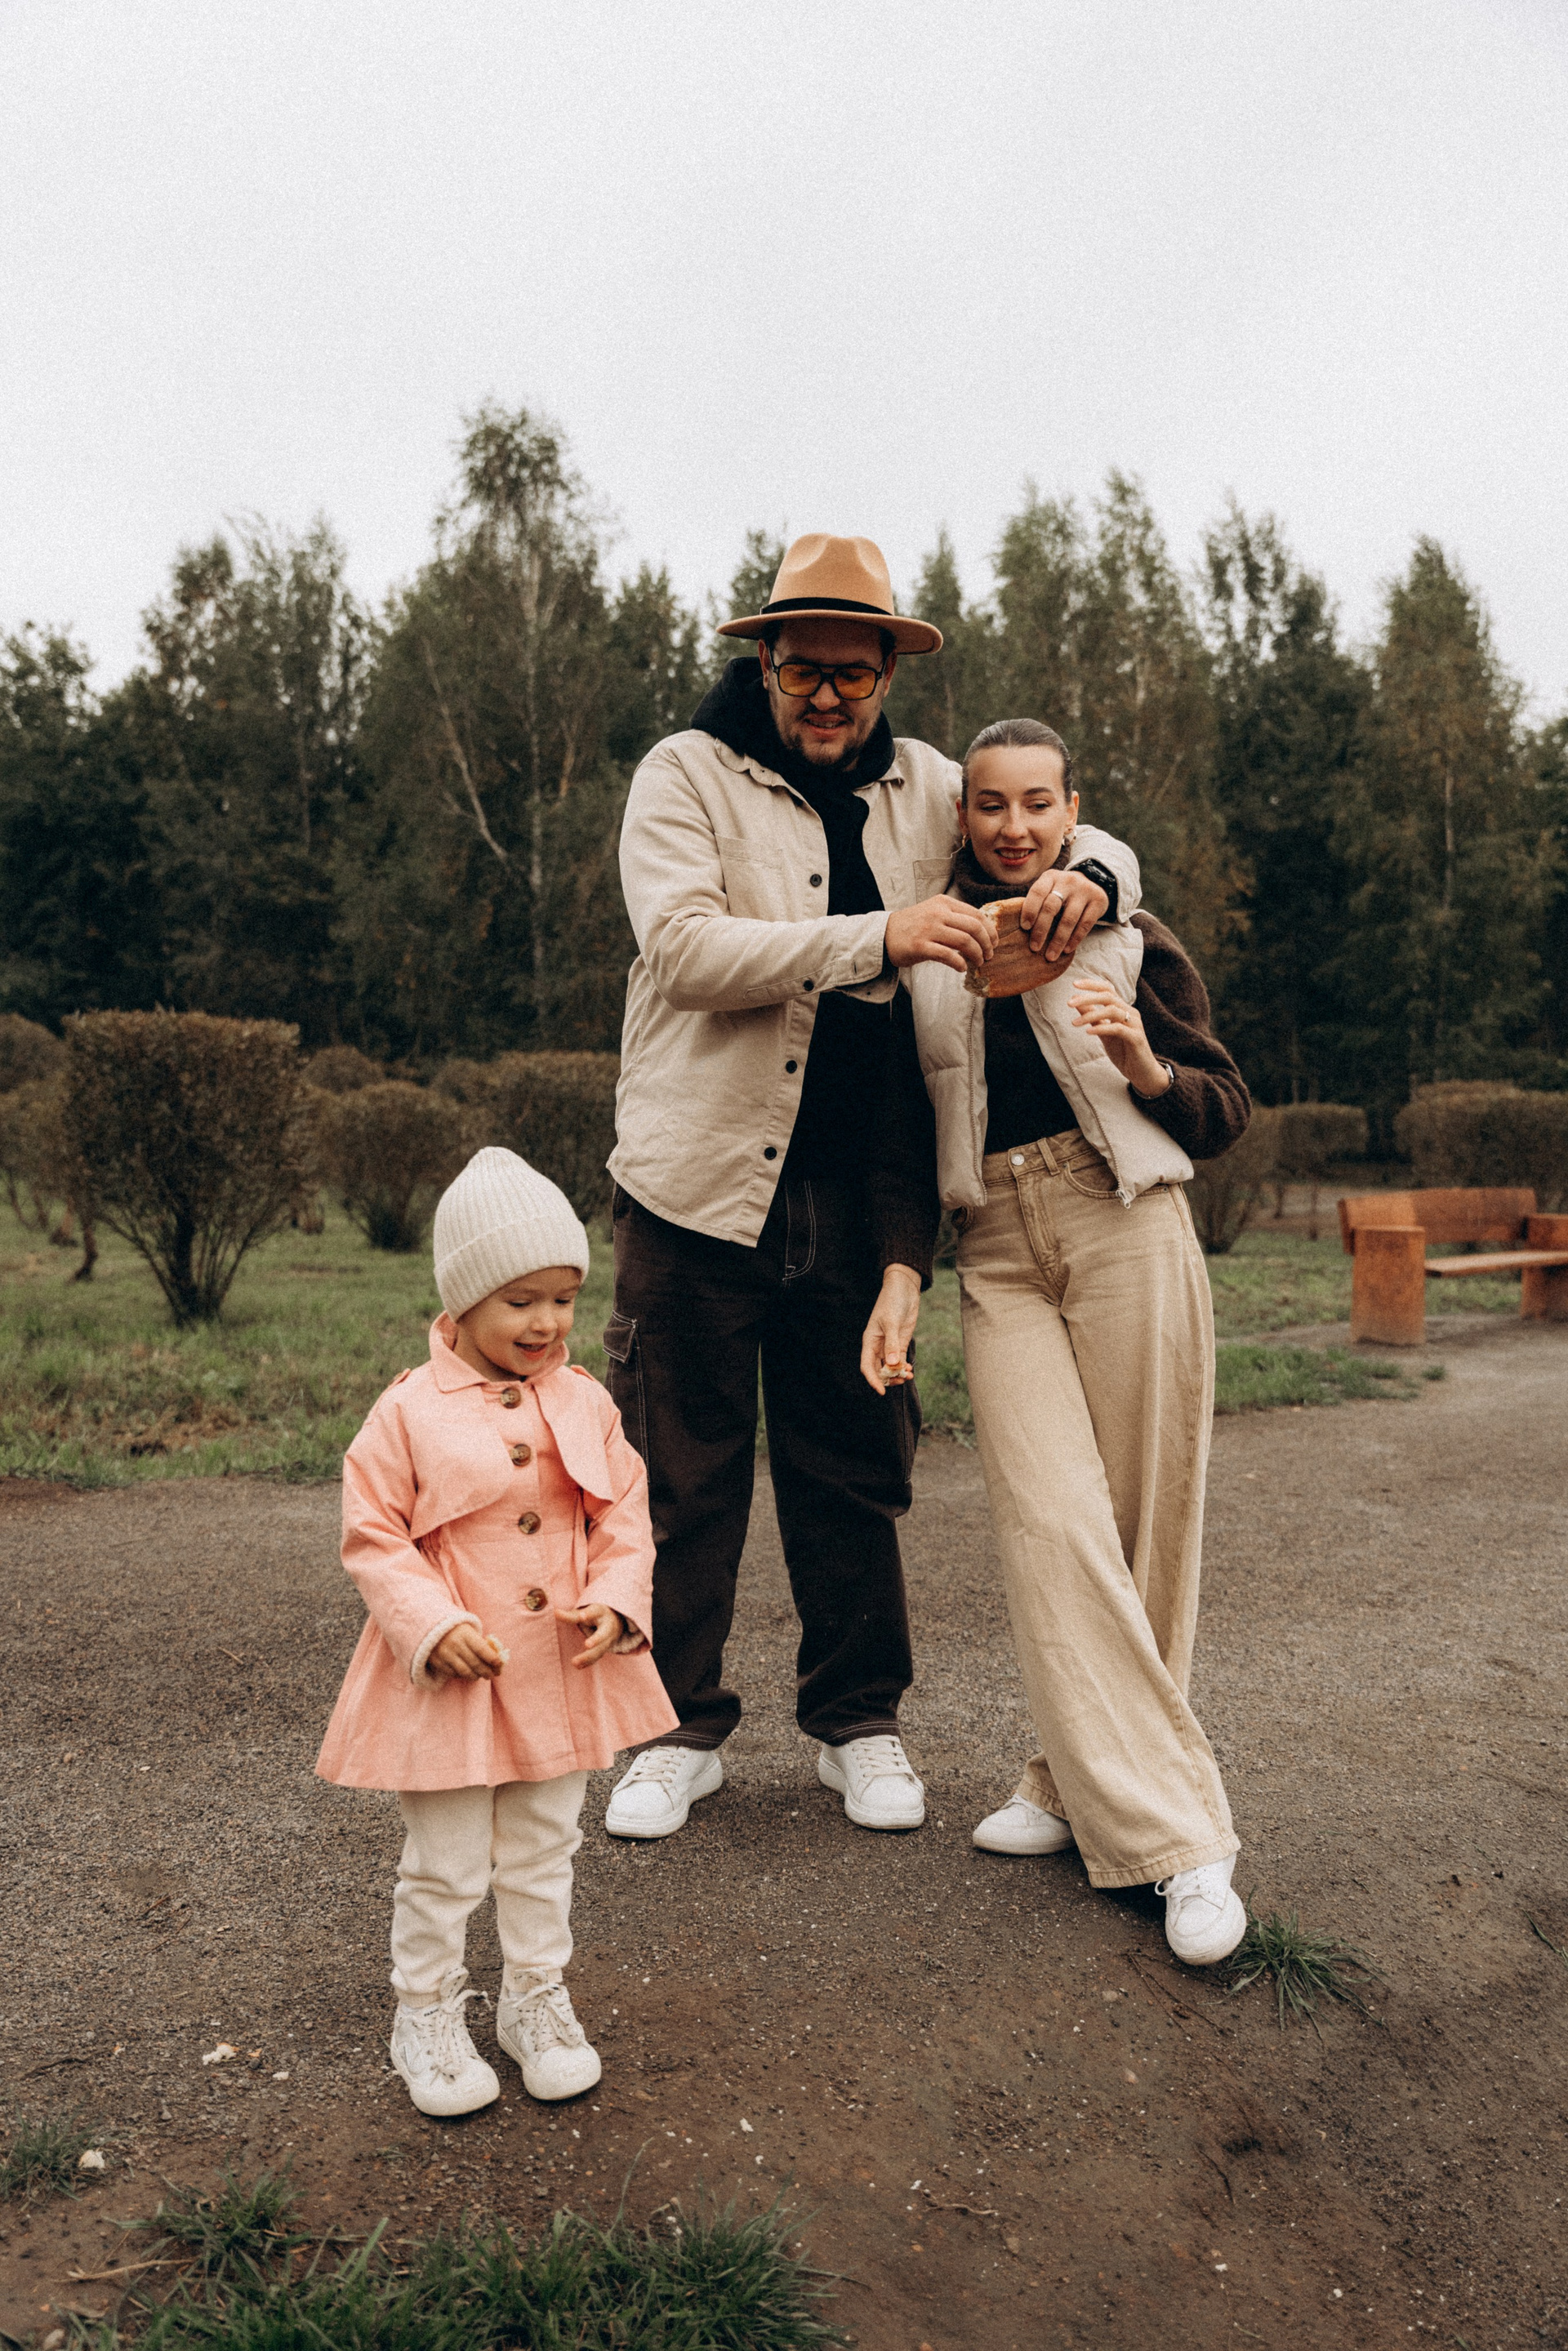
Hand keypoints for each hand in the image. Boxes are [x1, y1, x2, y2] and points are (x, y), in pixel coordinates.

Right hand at [430, 1623, 503, 1681]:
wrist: (429, 1626)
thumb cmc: (455, 1628)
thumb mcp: (468, 1629)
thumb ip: (480, 1642)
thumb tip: (495, 1658)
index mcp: (465, 1634)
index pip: (482, 1649)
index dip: (492, 1659)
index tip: (499, 1665)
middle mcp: (455, 1645)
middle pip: (475, 1663)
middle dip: (486, 1671)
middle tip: (493, 1675)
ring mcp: (445, 1655)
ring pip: (465, 1672)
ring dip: (475, 1676)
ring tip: (480, 1676)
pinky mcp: (437, 1662)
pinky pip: (453, 1674)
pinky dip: (462, 1676)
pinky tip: (467, 1674)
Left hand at [556, 1599, 625, 1667]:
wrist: (615, 1620)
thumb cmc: (594, 1614)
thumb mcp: (584, 1612)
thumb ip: (570, 1615)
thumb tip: (555, 1612)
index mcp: (600, 1612)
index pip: (595, 1612)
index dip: (589, 1614)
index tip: (582, 1616)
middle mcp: (607, 1626)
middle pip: (603, 1633)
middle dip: (596, 1639)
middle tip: (587, 1645)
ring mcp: (608, 1638)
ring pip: (600, 1649)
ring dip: (588, 1657)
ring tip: (574, 1662)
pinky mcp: (606, 1648)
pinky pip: (597, 1656)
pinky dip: (588, 1662)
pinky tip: (578, 1666)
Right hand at [859, 1262, 921, 1394]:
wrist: (904, 1289)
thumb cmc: (892, 1302)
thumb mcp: (891, 1322)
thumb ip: (892, 1343)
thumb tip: (893, 1363)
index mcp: (870, 1341)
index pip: (867, 1365)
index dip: (873, 1379)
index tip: (882, 1390)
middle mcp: (878, 1345)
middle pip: (879, 1369)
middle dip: (888, 1379)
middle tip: (901, 1381)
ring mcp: (890, 1345)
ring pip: (890, 1367)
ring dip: (898, 1374)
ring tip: (908, 1376)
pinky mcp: (900, 1342)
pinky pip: (900, 1361)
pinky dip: (904, 1367)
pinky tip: (910, 1370)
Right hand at [884, 894, 993, 972]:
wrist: (884, 935)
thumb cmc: (913, 926)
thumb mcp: (934, 912)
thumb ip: (955, 917)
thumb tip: (981, 931)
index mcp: (944, 903)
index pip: (977, 914)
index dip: (990, 930)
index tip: (994, 942)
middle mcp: (938, 913)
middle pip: (974, 927)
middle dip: (987, 944)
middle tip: (989, 955)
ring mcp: (929, 929)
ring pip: (965, 941)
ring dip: (977, 954)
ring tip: (978, 962)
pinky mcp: (920, 946)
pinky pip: (948, 956)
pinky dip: (960, 963)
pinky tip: (961, 968)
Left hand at [1020, 869, 1107, 960]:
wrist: (1092, 882)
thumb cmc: (1062, 892)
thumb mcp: (1050, 889)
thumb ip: (1039, 902)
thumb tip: (1023, 931)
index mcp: (1050, 877)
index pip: (1037, 892)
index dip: (1030, 910)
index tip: (1024, 927)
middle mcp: (1067, 881)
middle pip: (1051, 907)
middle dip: (1041, 929)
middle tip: (1034, 947)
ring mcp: (1084, 890)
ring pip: (1069, 919)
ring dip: (1058, 940)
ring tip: (1051, 955)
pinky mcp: (1098, 900)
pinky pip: (1085, 924)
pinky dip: (1075, 939)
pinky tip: (1067, 949)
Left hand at [1069, 977, 1170, 1094]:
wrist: (1141, 1072)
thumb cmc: (1123, 1051)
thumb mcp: (1104, 1033)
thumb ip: (1093, 1018)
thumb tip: (1076, 1003)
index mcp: (1123, 1009)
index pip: (1108, 989)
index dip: (1092, 984)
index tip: (1074, 983)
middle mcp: (1130, 1013)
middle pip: (1109, 996)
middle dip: (1088, 997)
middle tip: (1069, 1003)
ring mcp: (1135, 1024)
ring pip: (1112, 1010)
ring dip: (1091, 1014)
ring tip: (1075, 1023)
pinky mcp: (1136, 1038)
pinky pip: (1117, 1028)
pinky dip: (1101, 1028)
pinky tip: (1088, 1032)